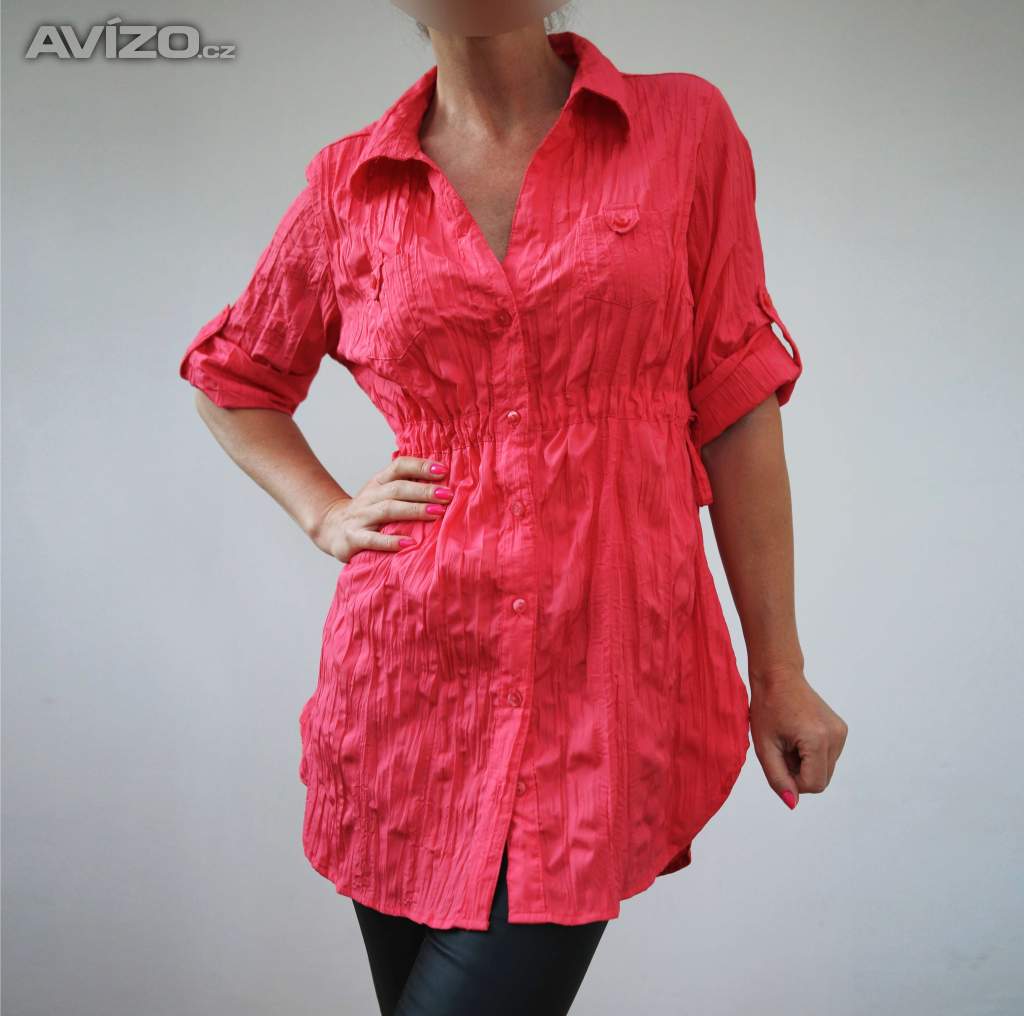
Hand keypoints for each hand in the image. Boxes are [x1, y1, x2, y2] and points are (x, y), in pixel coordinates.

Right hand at [308, 455, 452, 562]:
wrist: (330, 528)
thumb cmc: (368, 512)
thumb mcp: (383, 493)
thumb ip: (407, 487)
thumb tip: (444, 482)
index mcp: (378, 482)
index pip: (399, 466)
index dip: (420, 466)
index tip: (443, 470)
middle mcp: (369, 496)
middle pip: (398, 488)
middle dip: (424, 491)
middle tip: (447, 495)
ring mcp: (360, 517)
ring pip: (388, 509)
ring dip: (413, 510)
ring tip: (436, 513)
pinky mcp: (353, 538)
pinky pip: (373, 539)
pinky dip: (391, 541)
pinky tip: (409, 544)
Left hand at [748, 666, 847, 809]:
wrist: (778, 676)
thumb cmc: (767, 707)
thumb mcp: (764, 746)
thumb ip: (777, 778)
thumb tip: (792, 803)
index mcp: (818, 739)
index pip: (813, 785)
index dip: (792, 781)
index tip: (777, 761)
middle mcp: (836, 736)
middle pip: (821, 780)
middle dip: (799, 772)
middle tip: (781, 749)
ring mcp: (841, 732)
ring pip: (825, 770)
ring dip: (805, 764)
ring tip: (789, 740)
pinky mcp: (841, 730)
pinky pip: (827, 757)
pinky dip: (812, 754)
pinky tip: (798, 735)